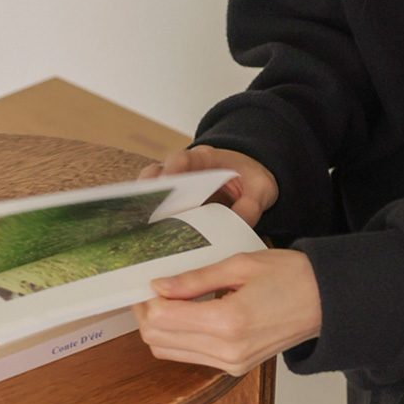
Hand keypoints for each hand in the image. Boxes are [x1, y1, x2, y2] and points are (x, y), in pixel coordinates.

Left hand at [132, 249, 321, 375]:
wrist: (327, 302)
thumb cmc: (292, 276)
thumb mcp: (241, 264)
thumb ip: (196, 278)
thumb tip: (159, 286)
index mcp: (229, 322)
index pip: (162, 318)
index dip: (144, 299)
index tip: (144, 280)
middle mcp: (227, 351)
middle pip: (159, 340)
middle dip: (146, 313)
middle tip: (150, 288)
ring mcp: (231, 364)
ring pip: (169, 352)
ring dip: (159, 327)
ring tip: (167, 298)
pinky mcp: (234, 367)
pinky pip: (190, 356)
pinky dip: (178, 337)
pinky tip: (185, 313)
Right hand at [138, 144, 277, 226]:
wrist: (249, 181)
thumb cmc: (251, 180)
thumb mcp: (261, 188)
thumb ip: (252, 203)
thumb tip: (238, 223)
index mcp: (205, 160)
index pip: (183, 159)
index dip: (173, 168)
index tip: (167, 179)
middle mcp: (183, 171)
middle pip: (156, 176)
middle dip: (148, 194)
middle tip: (147, 214)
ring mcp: (174, 188)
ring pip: (148, 194)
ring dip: (144, 212)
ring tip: (142, 234)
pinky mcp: (173, 206)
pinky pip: (156, 213)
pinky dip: (150, 225)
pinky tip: (149, 243)